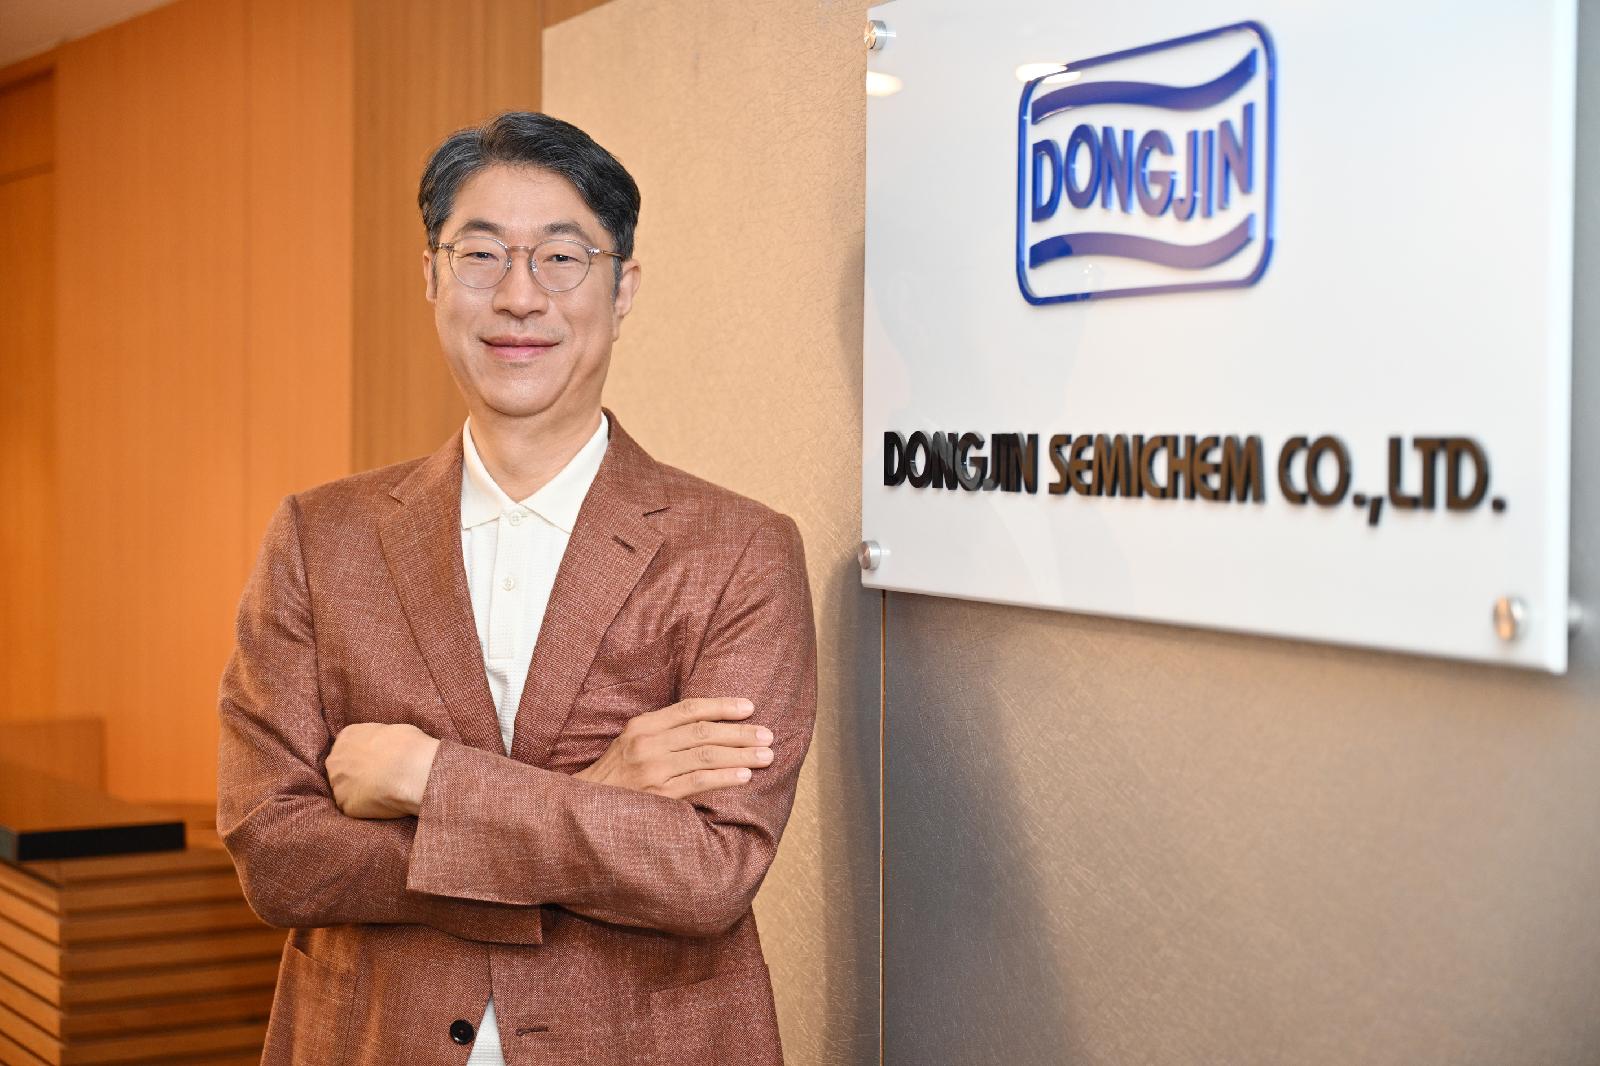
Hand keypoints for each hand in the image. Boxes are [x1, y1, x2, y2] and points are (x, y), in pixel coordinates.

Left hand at [327, 722, 440, 818]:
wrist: (414, 772)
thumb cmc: (409, 748)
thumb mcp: (394, 730)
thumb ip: (377, 739)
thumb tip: (381, 747)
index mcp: (347, 736)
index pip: (348, 747)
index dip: (363, 756)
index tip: (376, 762)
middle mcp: (336, 759)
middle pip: (342, 769)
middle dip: (357, 774)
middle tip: (379, 779)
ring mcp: (338, 784)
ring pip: (346, 790)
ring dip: (360, 792)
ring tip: (383, 792)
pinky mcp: (345, 805)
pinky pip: (354, 807)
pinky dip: (366, 807)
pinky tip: (383, 802)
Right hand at [574, 698, 772, 799]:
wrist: (584, 807)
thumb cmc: (615, 774)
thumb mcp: (632, 742)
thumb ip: (664, 730)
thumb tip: (708, 723)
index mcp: (642, 725)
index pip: (690, 709)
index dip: (723, 706)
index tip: (750, 708)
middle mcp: (647, 744)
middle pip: (704, 731)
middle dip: (740, 732)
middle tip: (767, 735)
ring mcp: (652, 770)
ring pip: (706, 756)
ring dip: (740, 755)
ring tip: (765, 756)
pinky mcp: (658, 796)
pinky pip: (698, 783)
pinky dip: (724, 777)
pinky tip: (744, 776)